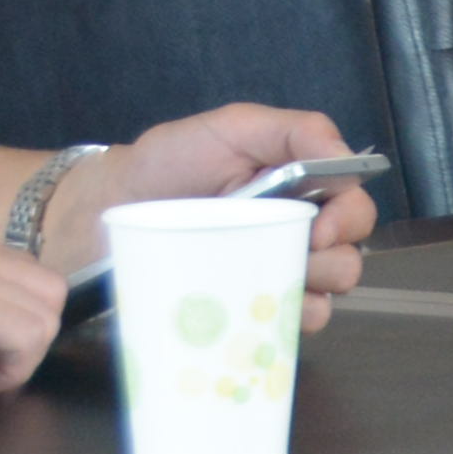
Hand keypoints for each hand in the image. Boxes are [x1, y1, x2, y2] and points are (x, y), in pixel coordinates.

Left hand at [69, 105, 382, 306]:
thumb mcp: (230, 128)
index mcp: (301, 186)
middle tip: (294, 255)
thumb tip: (346, 158)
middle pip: (349, 253)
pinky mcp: (242, 306)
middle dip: (333, 260)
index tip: (320, 231)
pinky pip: (285, 325)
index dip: (350, 220)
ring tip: (271, 283)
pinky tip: (262, 314)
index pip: (354, 203)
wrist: (98, 214)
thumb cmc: (164, 164)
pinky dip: (286, 324)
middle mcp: (294, 231)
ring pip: (326, 294)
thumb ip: (294, 130)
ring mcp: (269, 270)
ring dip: (313, 292)